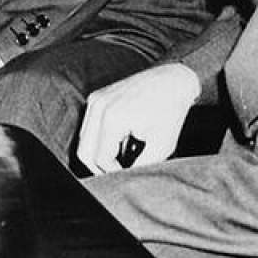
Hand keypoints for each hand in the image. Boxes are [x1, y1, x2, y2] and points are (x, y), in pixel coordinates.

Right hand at [75, 63, 201, 175]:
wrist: (173, 79)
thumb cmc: (171, 110)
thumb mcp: (161, 145)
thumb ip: (140, 166)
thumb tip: (124, 178)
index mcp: (113, 117)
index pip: (100, 158)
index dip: (112, 173)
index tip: (128, 175)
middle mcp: (99, 106)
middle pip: (84, 151)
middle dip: (100, 167)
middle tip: (118, 174)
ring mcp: (95, 99)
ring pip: (84, 140)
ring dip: (98, 153)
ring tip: (121, 158)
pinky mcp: (97, 97)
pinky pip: (89, 127)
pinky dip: (99, 140)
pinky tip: (120, 142)